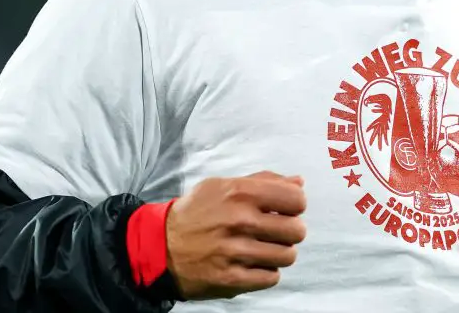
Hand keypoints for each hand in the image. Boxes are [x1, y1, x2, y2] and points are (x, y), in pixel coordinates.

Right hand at [165, 171, 306, 299]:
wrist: (160, 246)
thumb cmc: (195, 212)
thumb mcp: (222, 185)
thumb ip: (263, 181)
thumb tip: (298, 182)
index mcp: (240, 193)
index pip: (296, 199)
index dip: (295, 205)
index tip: (286, 210)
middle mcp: (240, 221)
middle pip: (297, 230)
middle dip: (291, 231)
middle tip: (277, 232)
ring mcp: (236, 252)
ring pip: (288, 256)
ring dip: (280, 253)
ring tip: (264, 248)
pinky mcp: (231, 279)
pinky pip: (272, 277)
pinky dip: (266, 272)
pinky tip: (253, 263)